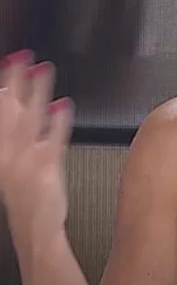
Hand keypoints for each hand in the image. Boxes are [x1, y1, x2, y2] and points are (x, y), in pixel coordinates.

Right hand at [0, 50, 73, 247]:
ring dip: (36, 92)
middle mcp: (9, 152)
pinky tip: (63, 104)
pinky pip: (53, 139)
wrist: (35, 228)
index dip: (3, 86)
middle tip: (21, 56)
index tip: (8, 63)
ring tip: (42, 69)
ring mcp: (27, 159)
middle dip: (15, 81)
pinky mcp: (47, 167)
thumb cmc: (29, 196)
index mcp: (0, 150)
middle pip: (10, 110)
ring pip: (30, 118)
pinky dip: (58, 121)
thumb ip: (27, 133)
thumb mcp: (15, 163)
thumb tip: (36, 104)